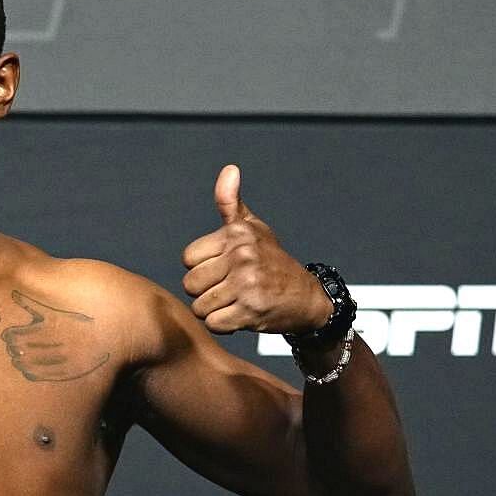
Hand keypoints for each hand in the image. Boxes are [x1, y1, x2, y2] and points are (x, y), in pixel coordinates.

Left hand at [180, 165, 330, 335]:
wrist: (307, 297)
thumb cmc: (273, 261)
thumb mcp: (253, 228)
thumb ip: (230, 203)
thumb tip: (229, 169)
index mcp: (237, 234)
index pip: (188, 259)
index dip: (201, 269)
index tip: (221, 269)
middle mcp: (242, 255)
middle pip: (191, 284)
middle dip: (205, 293)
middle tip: (228, 289)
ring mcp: (247, 283)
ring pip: (200, 306)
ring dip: (214, 310)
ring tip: (234, 301)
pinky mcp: (251, 309)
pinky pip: (214, 323)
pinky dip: (224, 325)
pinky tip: (240, 315)